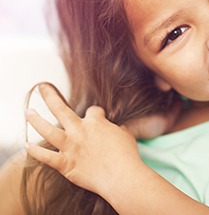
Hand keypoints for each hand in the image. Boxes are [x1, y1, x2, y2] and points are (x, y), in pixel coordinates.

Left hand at [25, 83, 144, 194]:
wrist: (121, 176)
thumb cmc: (126, 155)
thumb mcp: (125, 134)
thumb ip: (117, 129)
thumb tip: (116, 129)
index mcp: (96, 122)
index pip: (93, 111)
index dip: (95, 113)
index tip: (97, 117)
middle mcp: (80, 130)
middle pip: (61, 109)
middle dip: (50, 96)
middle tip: (42, 87)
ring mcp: (70, 147)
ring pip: (48, 130)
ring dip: (36, 120)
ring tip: (28, 112)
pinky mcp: (65, 164)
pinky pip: (46, 156)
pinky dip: (35, 151)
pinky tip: (27, 146)